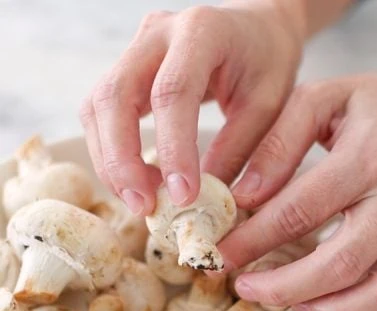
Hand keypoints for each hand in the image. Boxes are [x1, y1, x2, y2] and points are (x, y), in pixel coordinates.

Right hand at [80, 0, 305, 214]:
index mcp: (202, 31)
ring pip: (98, 105)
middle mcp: (158, 33)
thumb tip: (202, 201)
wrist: (258, 27)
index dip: (172, 148)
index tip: (181, 194)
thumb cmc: (267, 63)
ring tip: (141, 201)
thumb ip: (237, 149)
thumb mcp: (268, 106)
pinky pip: (102, 111)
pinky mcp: (126, 67)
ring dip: (111, 159)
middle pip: (115, 95)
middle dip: (122, 158)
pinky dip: (113, 150)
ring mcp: (136, 47)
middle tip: (142, 206)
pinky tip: (138, 180)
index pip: (173, 92)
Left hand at [218, 73, 376, 310]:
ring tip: (280, 301)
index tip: (224, 251)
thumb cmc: (371, 106)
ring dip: (321, 306)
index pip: (301, 210)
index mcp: (368, 154)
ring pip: (372, 287)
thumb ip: (277, 142)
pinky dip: (356, 308)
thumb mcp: (320, 101)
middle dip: (284, 285)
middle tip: (245, 287)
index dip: (256, 239)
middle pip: (339, 261)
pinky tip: (321, 303)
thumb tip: (244, 195)